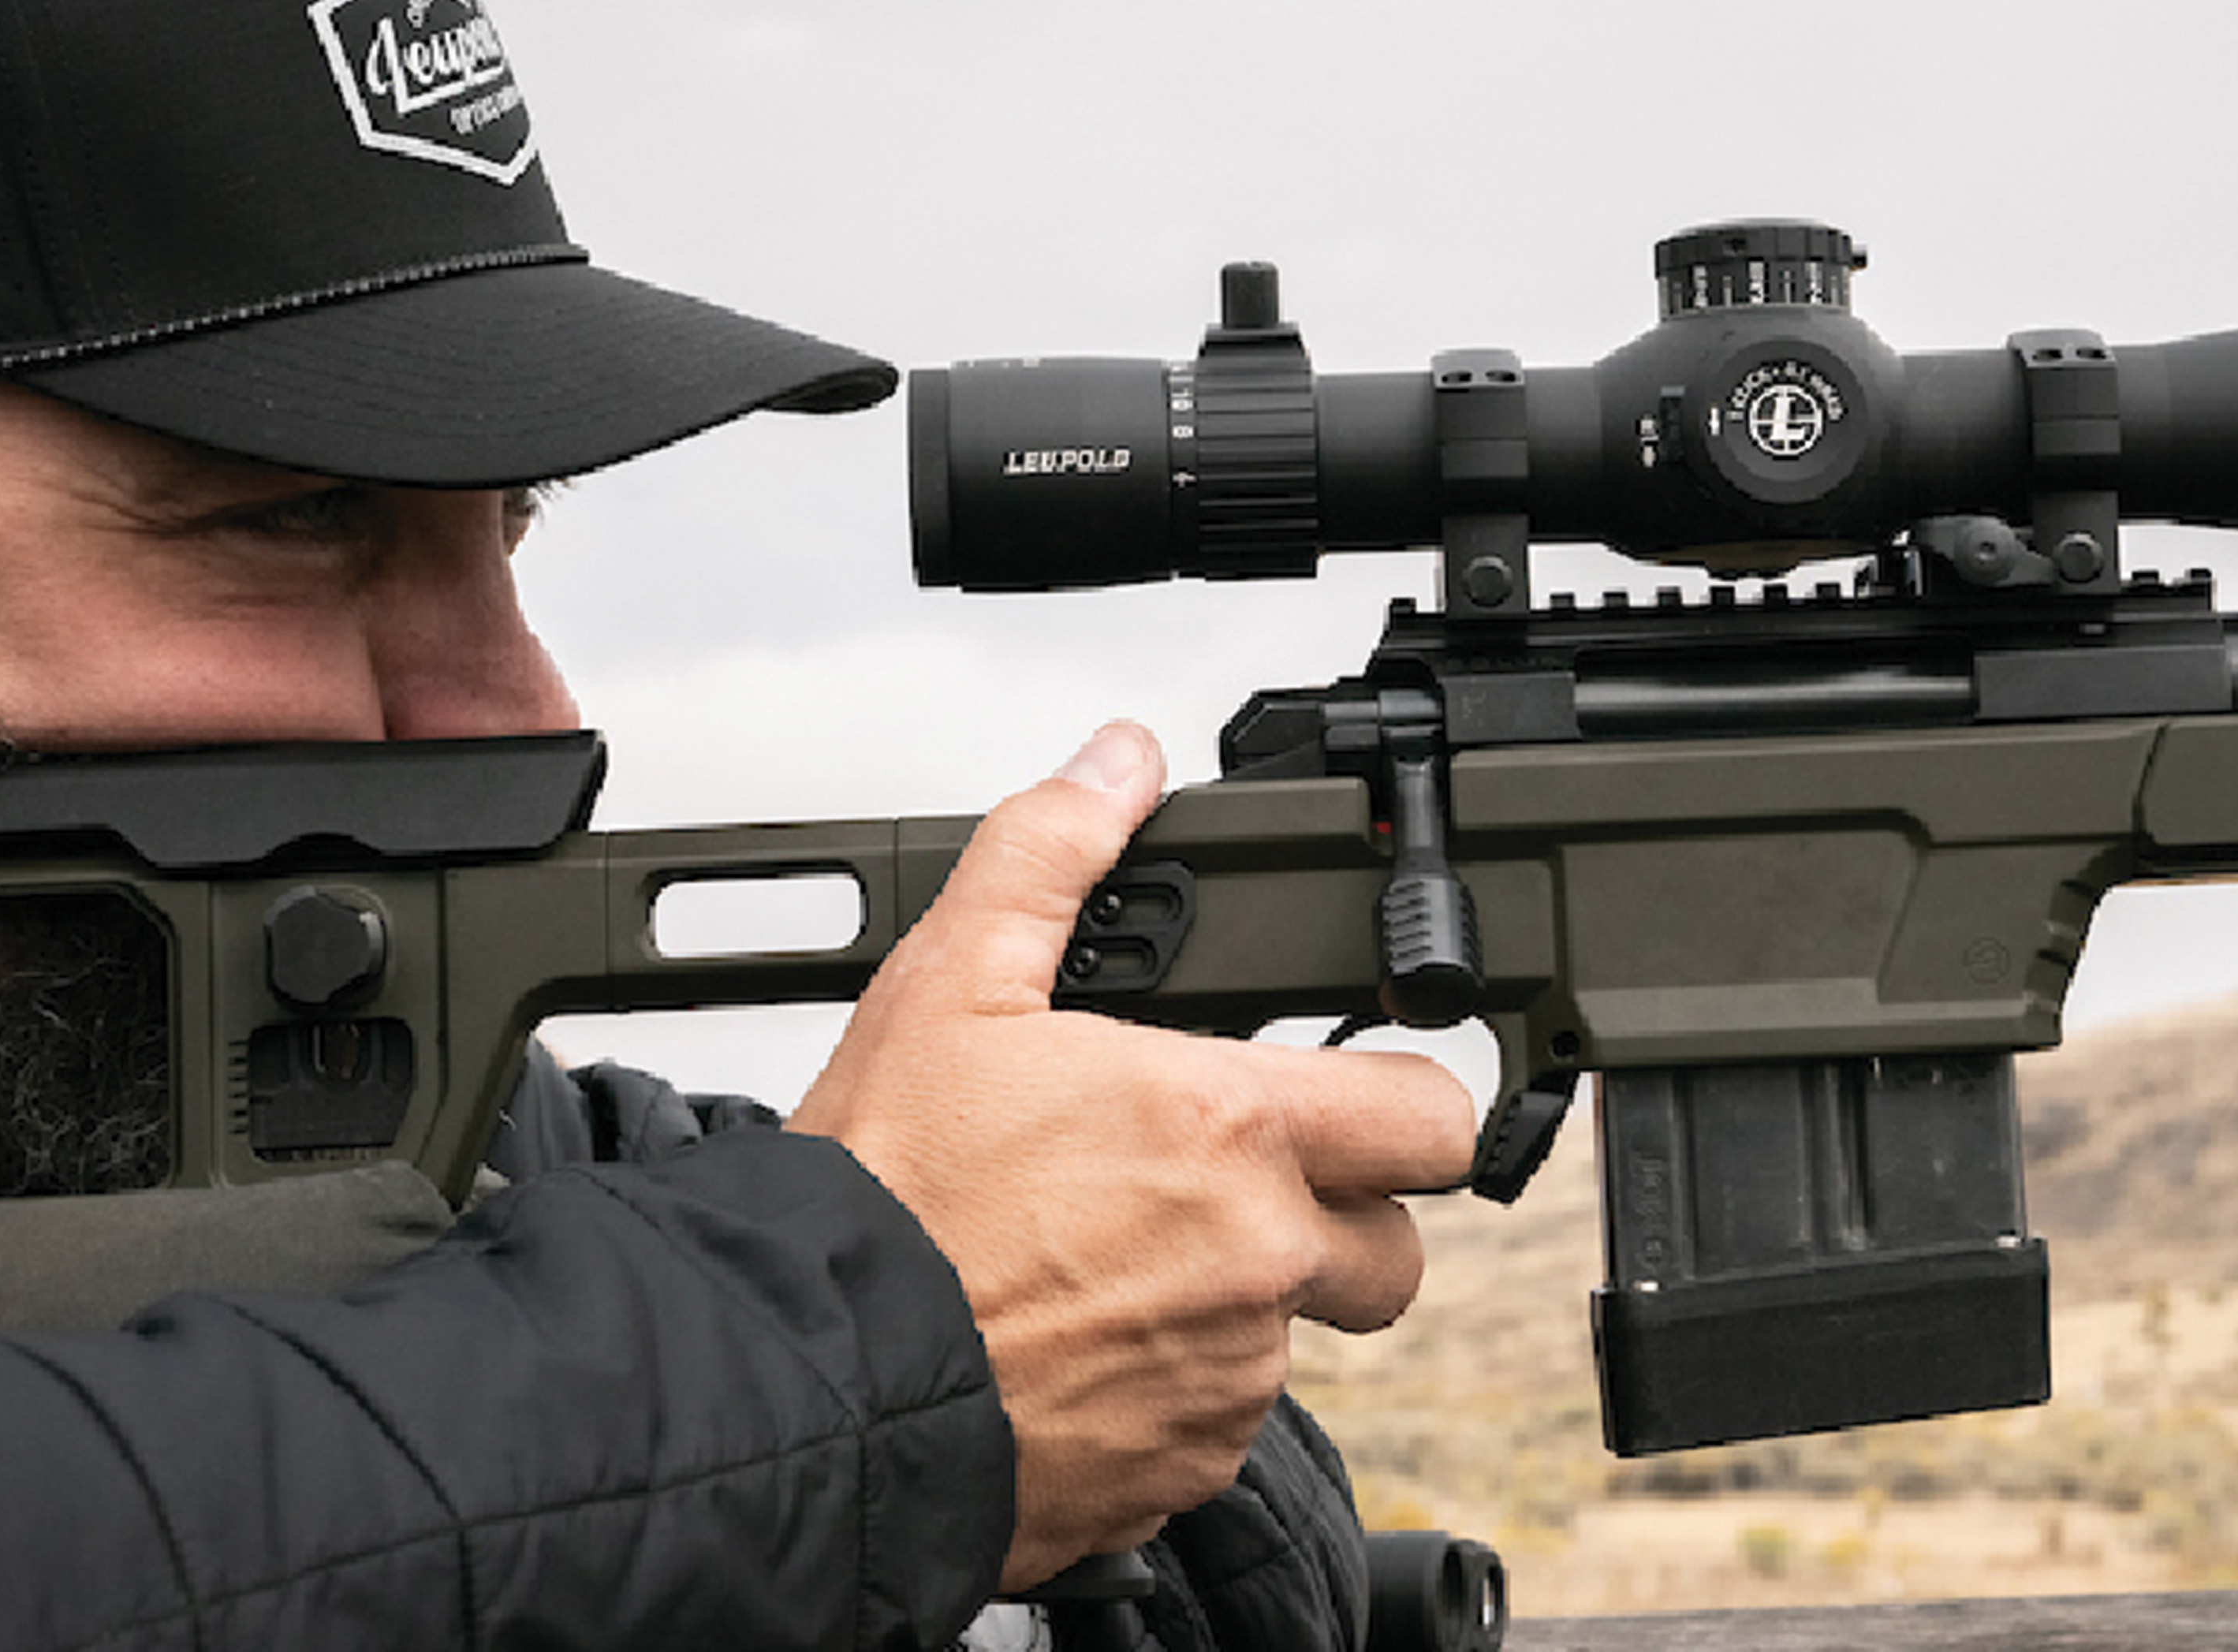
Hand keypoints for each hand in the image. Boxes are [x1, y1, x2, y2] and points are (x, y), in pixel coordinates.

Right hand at [790, 722, 1476, 1593]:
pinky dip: (1167, 1394)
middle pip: (1393, 1250)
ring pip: (1292, 1340)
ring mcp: (1225, 1378)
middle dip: (1340, 1220)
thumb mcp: (952, 983)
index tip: (1356, 1095)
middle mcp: (1256, 1261)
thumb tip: (1115, 765)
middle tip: (1233, 1192)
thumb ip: (1053, 855)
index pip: (1431, 1117)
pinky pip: (1215, 1429)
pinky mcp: (1176, 1472)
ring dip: (1234, 1307)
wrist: (806, 1387)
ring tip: (1111, 1267)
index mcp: (1230, 1132)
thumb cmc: (881, 1194)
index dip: (1403, 1100)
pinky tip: (1077, 1347)